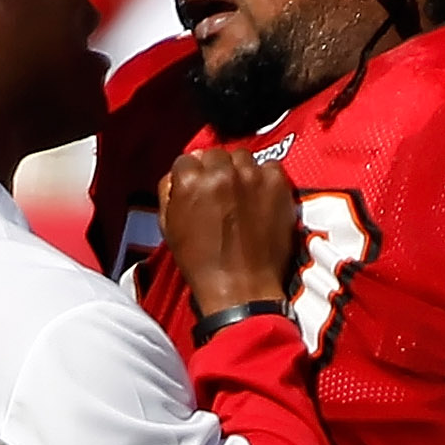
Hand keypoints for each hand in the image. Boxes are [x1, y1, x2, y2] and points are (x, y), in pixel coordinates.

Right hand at [160, 146, 295, 320]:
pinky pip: (269, 167)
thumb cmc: (203, 265)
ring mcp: (251, 177)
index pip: (187, 160)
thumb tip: (177, 174)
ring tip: (241, 196)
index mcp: (190, 181)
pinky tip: (260, 199)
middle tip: (220, 193)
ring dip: (240, 171)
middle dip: (215, 171)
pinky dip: (264, 179)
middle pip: (215, 155)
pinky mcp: (275, 185)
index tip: (199, 187)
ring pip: (242, 157)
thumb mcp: (169, 228)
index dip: (192, 175)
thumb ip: (169, 192)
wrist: (241, 289)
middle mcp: (220, 173)